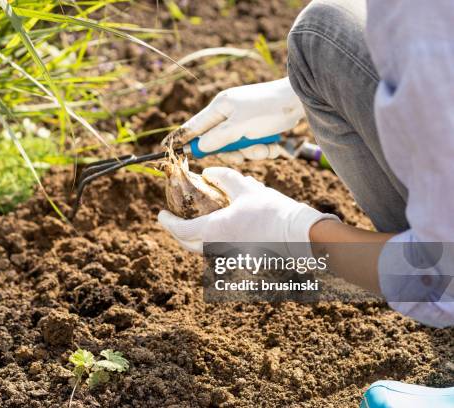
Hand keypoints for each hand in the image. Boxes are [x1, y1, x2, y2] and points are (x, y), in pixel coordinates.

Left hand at [158, 167, 338, 256]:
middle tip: (173, 220)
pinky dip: (211, 241)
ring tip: (194, 221)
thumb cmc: (272, 211)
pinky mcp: (240, 260)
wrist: (298, 235)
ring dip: (194, 237)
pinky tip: (219, 228)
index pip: (181, 230)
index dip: (168, 223)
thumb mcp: (246, 187)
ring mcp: (229, 257)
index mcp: (214, 231)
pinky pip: (218, 252)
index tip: (160, 215)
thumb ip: (223, 177)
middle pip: (188, 244)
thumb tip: (208, 172)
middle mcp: (217, 248)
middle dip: (178, 232)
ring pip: (202, 249)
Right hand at [163, 78, 304, 161]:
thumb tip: (199, 147)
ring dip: (252, 152)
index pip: (193, 127)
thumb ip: (217, 138)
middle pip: (217, 144)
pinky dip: (264, 149)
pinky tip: (274, 143)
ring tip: (266, 145)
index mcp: (219, 108)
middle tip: (244, 153)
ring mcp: (244, 122)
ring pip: (238, 149)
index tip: (165, 149)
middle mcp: (229, 115)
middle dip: (233, 152)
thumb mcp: (240, 126)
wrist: (300, 100)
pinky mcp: (258, 129)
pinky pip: (253, 147)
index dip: (180, 139)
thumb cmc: (268, 109)